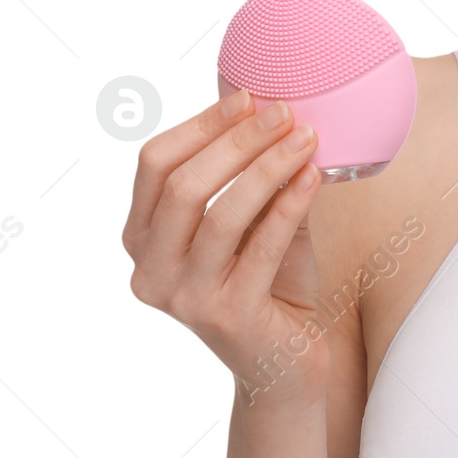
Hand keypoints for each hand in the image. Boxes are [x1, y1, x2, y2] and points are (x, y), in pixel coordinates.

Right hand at [121, 89, 329, 408]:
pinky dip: (290, 204)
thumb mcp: (253, 220)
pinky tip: (314, 175)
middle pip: (183, 185)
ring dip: (268, 166)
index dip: (200, 125)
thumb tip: (277, 111)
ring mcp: (184, 298)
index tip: (248, 98)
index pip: (155, 165)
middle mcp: (151, 270)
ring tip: (307, 137)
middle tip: (283, 112)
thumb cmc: (269, 280)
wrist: (287, 360)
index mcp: (142, 238)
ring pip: (220, 214)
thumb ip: (252, 176)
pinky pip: (261, 246)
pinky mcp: (227, 316)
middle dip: (237, 141)